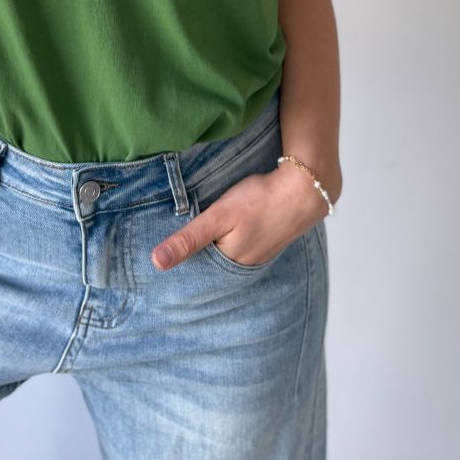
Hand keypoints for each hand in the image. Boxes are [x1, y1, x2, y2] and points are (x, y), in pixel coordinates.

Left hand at [151, 162, 326, 269]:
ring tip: (195, 236)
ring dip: (213, 246)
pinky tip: (226, 230)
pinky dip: (230, 240)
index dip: (179, 259)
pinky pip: (241, 246)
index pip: (195, 270)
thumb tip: (156, 262)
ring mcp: (258, 254)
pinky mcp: (267, 241)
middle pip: (211, 263)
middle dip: (195, 255)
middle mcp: (244, 265)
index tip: (156, 255)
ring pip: (226, 254)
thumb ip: (189, 239)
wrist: (303, 189)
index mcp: (229, 264)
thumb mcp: (218, 216)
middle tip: (171, 243)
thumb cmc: (258, 200)